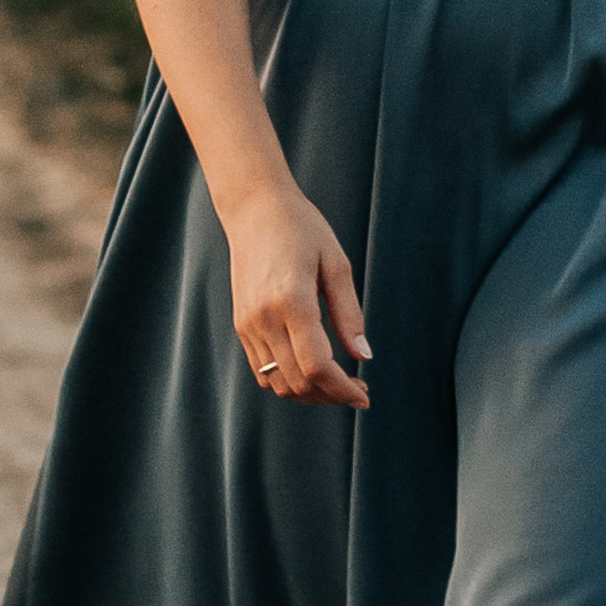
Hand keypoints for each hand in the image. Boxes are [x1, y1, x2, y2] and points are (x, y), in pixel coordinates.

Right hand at [225, 182, 372, 408]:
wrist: (255, 210)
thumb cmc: (303, 228)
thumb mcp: (336, 263)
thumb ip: (348, 312)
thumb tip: (363, 356)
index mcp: (291, 300)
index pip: (317, 366)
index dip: (342, 389)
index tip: (364, 395)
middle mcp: (264, 318)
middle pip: (298, 382)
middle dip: (331, 395)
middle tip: (360, 390)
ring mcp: (248, 325)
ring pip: (278, 383)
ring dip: (310, 393)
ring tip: (339, 384)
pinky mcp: (241, 326)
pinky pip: (263, 371)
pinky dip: (289, 381)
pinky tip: (312, 371)